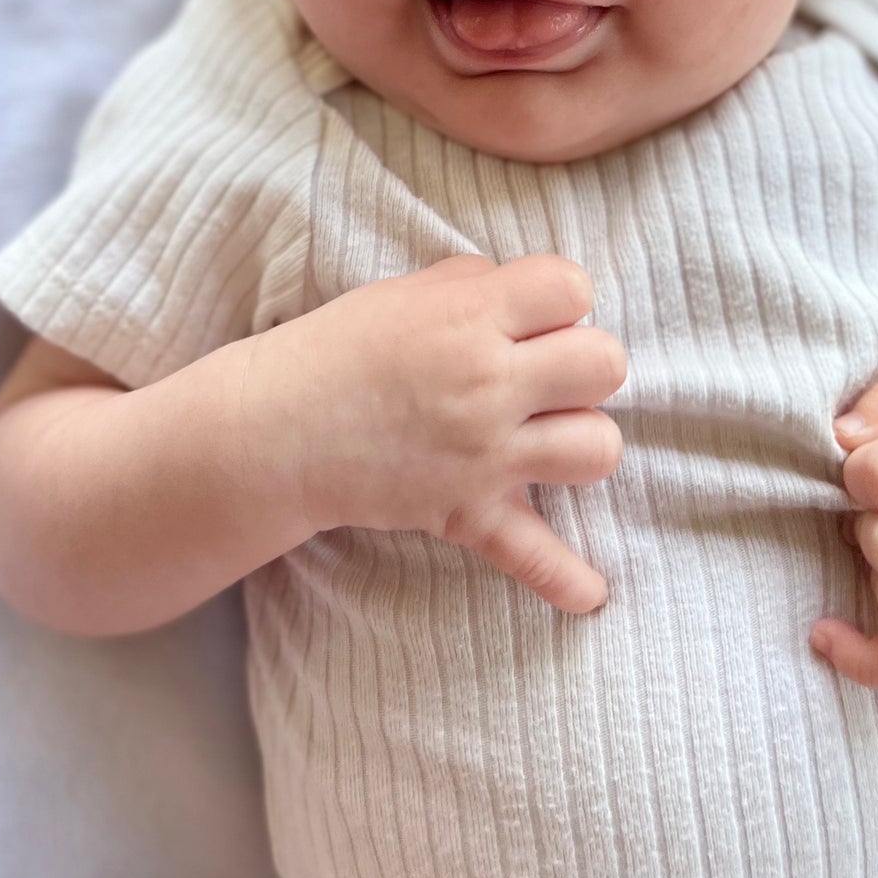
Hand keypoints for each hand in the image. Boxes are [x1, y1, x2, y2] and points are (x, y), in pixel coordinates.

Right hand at [262, 254, 626, 614]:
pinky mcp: (468, 513)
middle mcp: (487, 385)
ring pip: (598, 448)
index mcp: (470, 318)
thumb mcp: (404, 292)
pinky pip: (535, 554)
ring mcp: (484, 456)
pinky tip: (592, 593)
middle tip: (542, 374)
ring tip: (545, 434)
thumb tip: (524, 296)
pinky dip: (565, 578)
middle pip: (604, 364)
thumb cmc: (335, 350)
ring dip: (580, 439)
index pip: (571, 288)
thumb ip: (473, 284)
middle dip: (582, 364)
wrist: (273, 431)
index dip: (560, 298)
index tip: (533, 314)